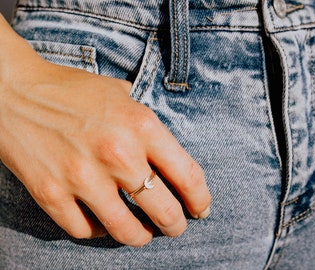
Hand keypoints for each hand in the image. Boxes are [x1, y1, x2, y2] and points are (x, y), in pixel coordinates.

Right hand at [0, 18, 210, 246]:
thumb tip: (165, 153)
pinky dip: (100, 231)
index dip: (201, 199)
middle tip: (176, 226)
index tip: (201, 208)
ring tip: (144, 234)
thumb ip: (146, 123)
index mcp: (141, 126)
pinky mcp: (51, 194)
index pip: (188, 176)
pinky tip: (104, 223)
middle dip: (176, 225)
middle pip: (165, 211)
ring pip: (126, 230)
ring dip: (141, 237)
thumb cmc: (73, 90)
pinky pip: (85, 230)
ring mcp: (83, 178)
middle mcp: (117, 155)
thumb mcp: (122, 94)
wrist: (15, 91)